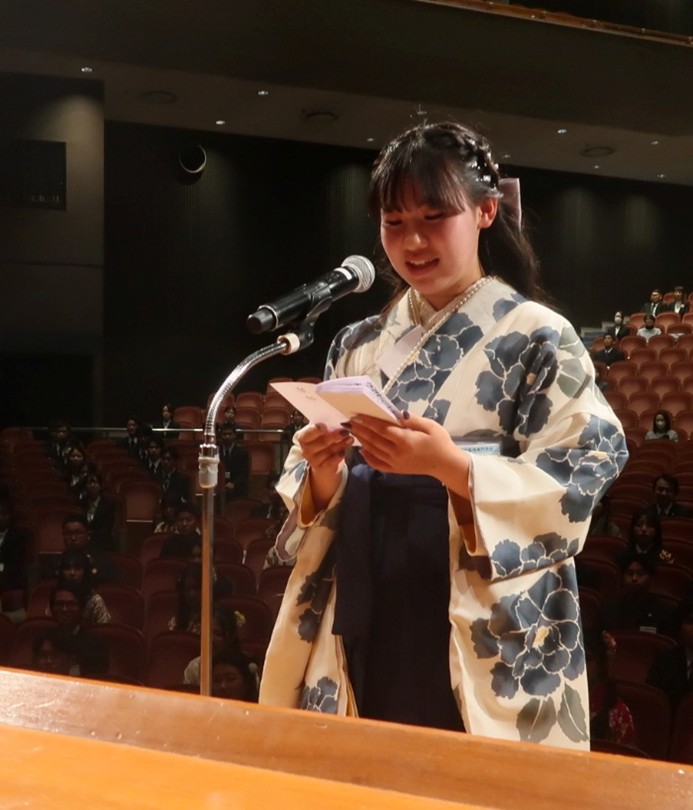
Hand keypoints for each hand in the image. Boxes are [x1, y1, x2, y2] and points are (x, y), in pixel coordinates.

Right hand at [299, 423, 353, 510]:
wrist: (323, 459)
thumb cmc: (322, 439)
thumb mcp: (322, 432)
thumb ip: (327, 426)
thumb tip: (340, 422)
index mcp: (302, 437)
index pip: (307, 433)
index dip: (315, 429)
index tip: (325, 427)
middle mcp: (305, 449)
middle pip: (321, 442)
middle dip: (335, 436)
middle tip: (346, 431)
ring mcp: (312, 460)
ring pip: (328, 451)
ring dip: (341, 445)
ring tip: (350, 439)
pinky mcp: (321, 468)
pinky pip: (331, 462)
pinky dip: (339, 456)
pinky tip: (344, 451)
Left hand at [347, 412, 469, 496]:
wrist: (445, 464)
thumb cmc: (440, 442)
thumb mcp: (430, 426)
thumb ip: (412, 420)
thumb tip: (398, 413)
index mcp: (405, 440)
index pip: (381, 428)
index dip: (367, 421)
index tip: (357, 415)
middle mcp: (397, 452)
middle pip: (374, 439)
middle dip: (360, 430)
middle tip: (349, 422)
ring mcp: (395, 463)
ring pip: (373, 451)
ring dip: (361, 441)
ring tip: (353, 431)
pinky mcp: (395, 470)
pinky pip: (377, 464)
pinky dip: (368, 457)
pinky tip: (362, 450)